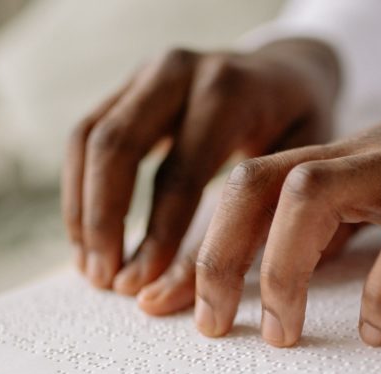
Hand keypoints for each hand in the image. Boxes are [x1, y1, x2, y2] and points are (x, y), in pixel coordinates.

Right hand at [61, 39, 339, 302]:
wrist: (288, 71)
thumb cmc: (301, 127)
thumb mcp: (302, 167)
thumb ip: (263, 221)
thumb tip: (210, 295)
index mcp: (230, 91)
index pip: (181, 172)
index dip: (157, 235)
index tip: (143, 286)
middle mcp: (180, 71)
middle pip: (117, 146)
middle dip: (105, 221)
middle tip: (108, 282)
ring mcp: (146, 74)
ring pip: (89, 140)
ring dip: (82, 210)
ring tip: (91, 270)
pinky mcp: (125, 86)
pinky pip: (84, 137)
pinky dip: (78, 191)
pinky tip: (87, 239)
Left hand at [194, 65, 380, 346]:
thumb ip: (351, 225)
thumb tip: (292, 277)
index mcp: (347, 159)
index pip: (246, 187)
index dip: (198, 247)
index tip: (166, 304)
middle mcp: (368, 156)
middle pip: (256, 183)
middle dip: (217, 256)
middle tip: (208, 325)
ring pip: (314, 195)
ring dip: (281, 269)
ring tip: (281, 334)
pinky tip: (379, 331)